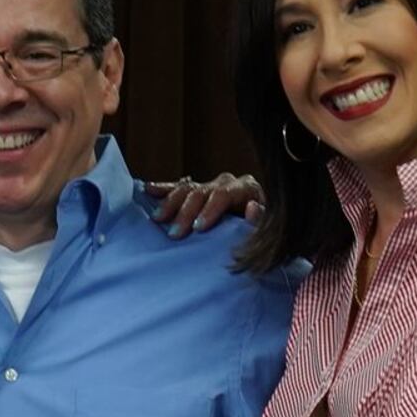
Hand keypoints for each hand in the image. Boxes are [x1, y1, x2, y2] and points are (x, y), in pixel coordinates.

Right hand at [143, 173, 264, 235]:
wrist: (257, 233)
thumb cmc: (263, 233)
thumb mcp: (268, 230)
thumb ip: (261, 220)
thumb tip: (252, 207)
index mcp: (245, 188)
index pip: (223, 194)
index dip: (210, 210)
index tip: (198, 228)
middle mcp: (226, 183)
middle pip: (201, 192)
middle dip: (185, 212)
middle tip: (175, 233)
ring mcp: (209, 186)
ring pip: (186, 188)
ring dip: (170, 203)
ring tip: (159, 219)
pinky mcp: (197, 192)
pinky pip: (178, 188)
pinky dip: (163, 189)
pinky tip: (148, 189)